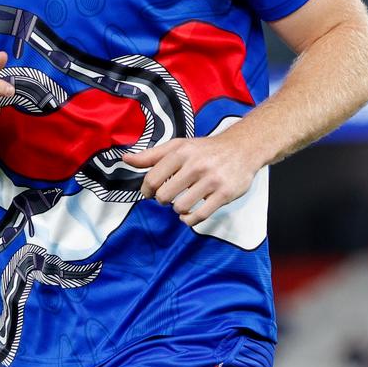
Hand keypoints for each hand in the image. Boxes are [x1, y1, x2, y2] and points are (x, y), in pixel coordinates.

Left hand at [122, 132, 259, 226]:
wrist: (242, 149)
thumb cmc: (205, 150)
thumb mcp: (178, 146)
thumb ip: (151, 155)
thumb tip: (125, 158)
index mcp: (181, 152)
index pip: (152, 178)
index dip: (146, 190)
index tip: (149, 192)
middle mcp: (195, 165)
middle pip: (164, 196)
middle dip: (162, 200)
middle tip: (168, 196)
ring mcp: (211, 180)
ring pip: (181, 207)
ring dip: (177, 210)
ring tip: (181, 203)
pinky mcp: (224, 194)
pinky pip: (199, 216)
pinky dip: (189, 220)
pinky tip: (188, 215)